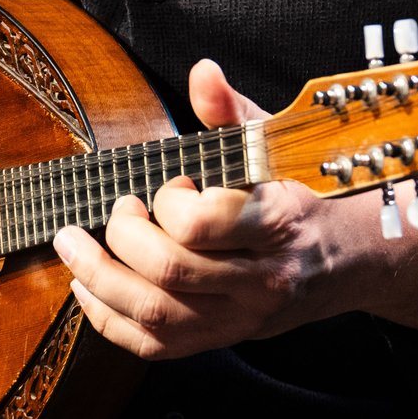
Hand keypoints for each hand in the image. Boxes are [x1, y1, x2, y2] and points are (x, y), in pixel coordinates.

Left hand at [53, 59, 344, 360]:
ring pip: (155, 315)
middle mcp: (259, 279)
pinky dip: (109, 320)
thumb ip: (231, 111)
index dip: (168, 203)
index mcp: (276, 225)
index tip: (171, 186)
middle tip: (117, 210)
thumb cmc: (299, 197)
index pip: (202, 225)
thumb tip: (202, 72)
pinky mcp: (221, 338)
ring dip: (98, 280)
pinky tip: (87, 288)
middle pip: (170, 271)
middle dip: (122, 238)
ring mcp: (239, 317)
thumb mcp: (274, 147)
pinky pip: (155, 345)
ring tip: (73, 247)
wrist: (344, 261)